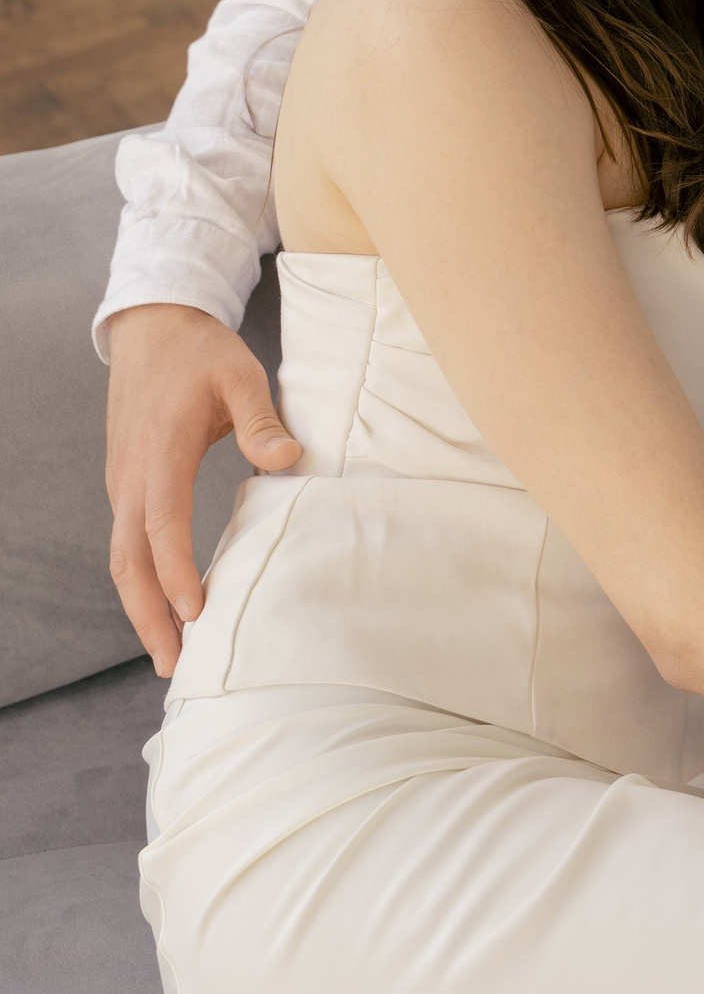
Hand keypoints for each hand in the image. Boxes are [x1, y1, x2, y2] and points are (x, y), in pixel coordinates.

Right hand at [105, 303, 299, 675]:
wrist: (152, 327)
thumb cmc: (201, 352)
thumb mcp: (241, 373)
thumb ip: (263, 420)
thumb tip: (291, 461)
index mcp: (160, 451)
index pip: (162, 524)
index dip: (175, 572)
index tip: (196, 614)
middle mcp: (131, 476)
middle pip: (128, 560)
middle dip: (148, 616)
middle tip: (175, 665)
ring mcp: (123, 483)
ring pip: (122, 558)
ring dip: (142, 608)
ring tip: (171, 654)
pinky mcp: (126, 485)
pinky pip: (128, 544)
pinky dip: (142, 582)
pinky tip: (167, 608)